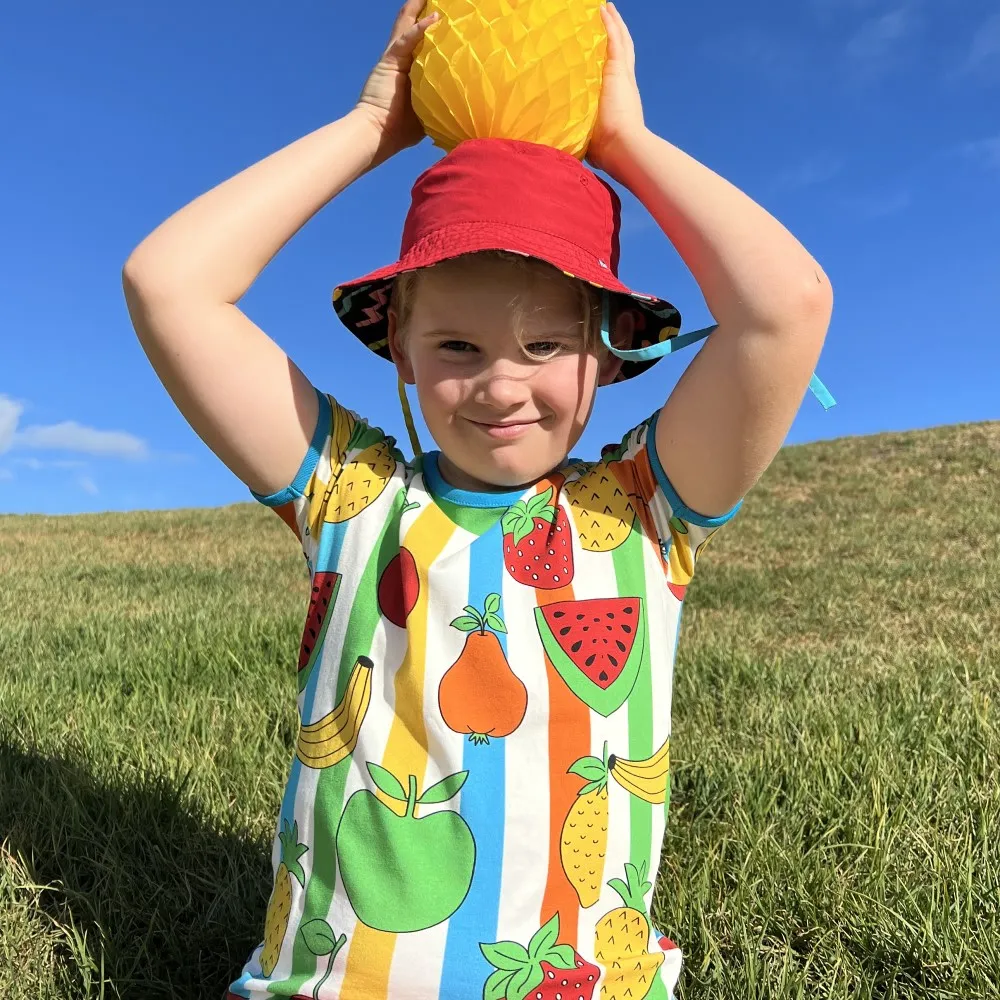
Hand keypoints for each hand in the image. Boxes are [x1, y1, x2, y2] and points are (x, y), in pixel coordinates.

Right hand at [355, 1, 440, 155]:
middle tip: (436, 1)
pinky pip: (406, 40)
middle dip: (424, 13)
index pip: (424, 46)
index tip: (449, 25)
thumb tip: (466, 109)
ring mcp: (396, 58)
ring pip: (408, 26)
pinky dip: (419, 29)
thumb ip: (442, 103)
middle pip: (414, 30)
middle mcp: (404, 61)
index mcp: (412, 72)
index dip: (435, 34)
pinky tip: (433, 18)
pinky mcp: (390, 60)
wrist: (378, 134)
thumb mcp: (429, 113)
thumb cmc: (402, 130)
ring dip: (418, 9)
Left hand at [586, 2, 645, 175]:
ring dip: (614, 24)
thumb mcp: (589, 139)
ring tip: (606, 8)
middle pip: (621, 52)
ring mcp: (622, 76)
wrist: (621, 148)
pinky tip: (604, 9)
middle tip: (608, 19)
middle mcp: (624, 85)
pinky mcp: (618, 71)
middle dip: (615, 35)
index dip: (610, 61)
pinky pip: (614, 40)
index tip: (602, 51)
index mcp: (619, 101)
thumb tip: (561, 146)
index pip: (615, 75)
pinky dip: (611, 24)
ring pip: (620, 42)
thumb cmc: (606, 151)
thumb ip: (579, 135)